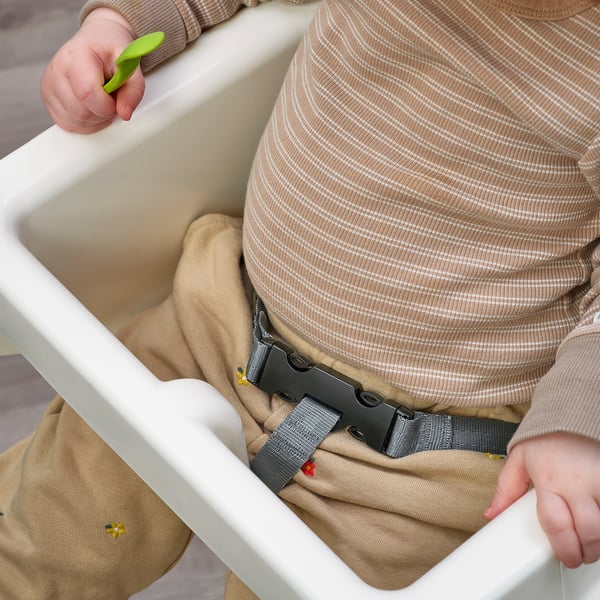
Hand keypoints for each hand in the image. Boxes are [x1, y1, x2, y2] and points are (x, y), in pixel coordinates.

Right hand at [41, 9, 144, 133]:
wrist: (97, 41)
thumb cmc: (111, 50)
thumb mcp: (131, 64)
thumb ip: (134, 89)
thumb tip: (124, 114)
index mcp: (77, 56)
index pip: (87, 93)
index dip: (107, 106)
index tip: (116, 100)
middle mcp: (57, 69)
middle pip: (81, 112)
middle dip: (103, 113)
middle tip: (111, 98)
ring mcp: (49, 85)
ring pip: (74, 121)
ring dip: (95, 119)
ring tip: (101, 100)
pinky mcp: (47, 98)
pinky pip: (68, 124)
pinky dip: (85, 123)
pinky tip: (91, 107)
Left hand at [484, 432, 599, 567]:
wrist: (573, 415)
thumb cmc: (546, 438)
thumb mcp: (519, 459)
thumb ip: (506, 489)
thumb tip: (491, 514)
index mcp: (549, 479)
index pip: (556, 525)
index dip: (562, 548)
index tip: (565, 558)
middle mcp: (577, 482)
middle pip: (587, 532)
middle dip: (584, 551)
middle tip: (579, 555)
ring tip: (591, 543)